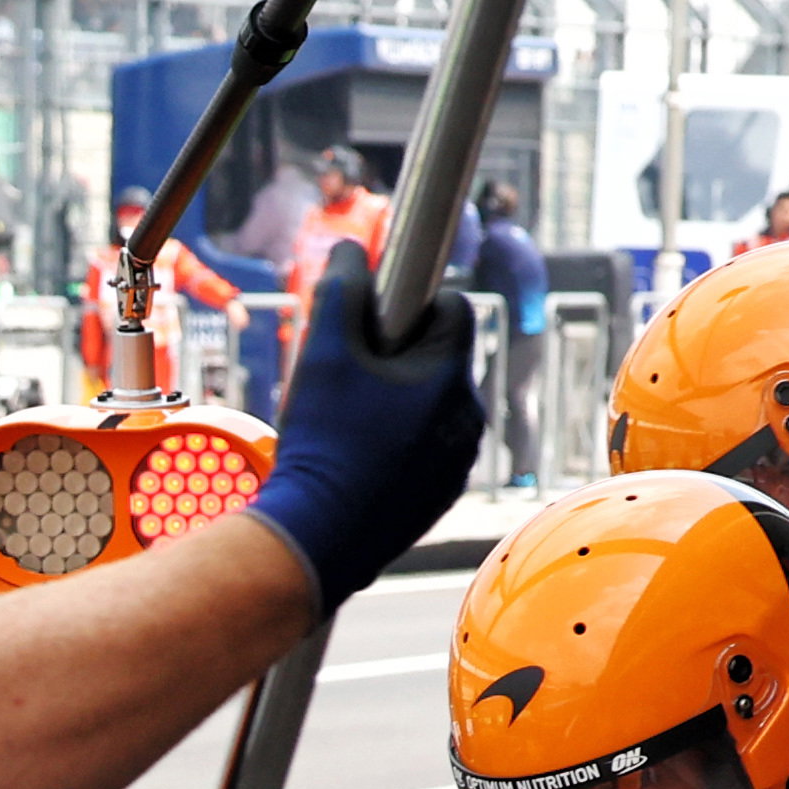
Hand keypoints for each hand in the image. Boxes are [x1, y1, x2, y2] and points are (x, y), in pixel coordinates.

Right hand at [237, 246, 488, 601]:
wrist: (320, 536)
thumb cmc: (324, 441)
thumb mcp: (322, 352)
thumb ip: (340, 291)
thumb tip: (351, 251)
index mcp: (448, 373)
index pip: (451, 309)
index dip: (409, 308)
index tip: (374, 324)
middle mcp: (467, 414)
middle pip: (438, 361)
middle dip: (399, 361)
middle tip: (349, 381)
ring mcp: (459, 459)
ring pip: (433, 409)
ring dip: (398, 406)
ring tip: (348, 427)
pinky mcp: (442, 495)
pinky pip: (427, 452)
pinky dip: (398, 450)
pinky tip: (357, 463)